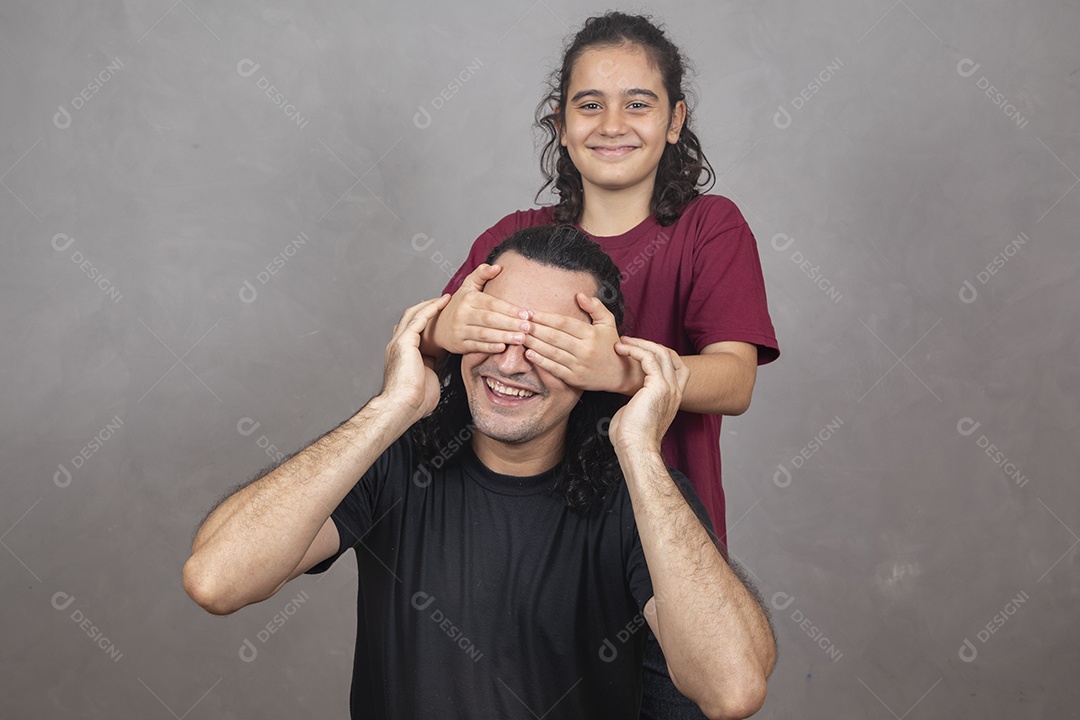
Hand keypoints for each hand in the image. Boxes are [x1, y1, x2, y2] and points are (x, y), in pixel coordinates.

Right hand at [382, 294, 451, 418]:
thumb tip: (441, 365)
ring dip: (430, 305)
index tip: (442, 317)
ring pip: (413, 314)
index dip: (427, 322)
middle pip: (410, 318)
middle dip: (427, 308)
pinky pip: (419, 319)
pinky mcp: (404, 342)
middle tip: (444, 302)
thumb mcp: (427, 378)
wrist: (403, 406)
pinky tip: (442, 303)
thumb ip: (431, 368)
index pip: (413, 331)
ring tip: (445, 299)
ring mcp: (399, 342)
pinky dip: (431, 309)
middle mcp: (397, 345)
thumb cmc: (415, 401)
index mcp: (402, 355)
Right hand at [429, 264, 531, 353]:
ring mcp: (459, 330)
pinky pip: (476, 346)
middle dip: (510, 324)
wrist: (437, 326)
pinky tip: (503, 348)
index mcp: (468, 298)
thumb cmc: (459, 305)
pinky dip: (489, 348)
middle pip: (489, 319)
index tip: (526, 314)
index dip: (509, 309)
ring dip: (504, 336)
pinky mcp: (459, 345)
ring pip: (484, 334)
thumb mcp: (467, 286)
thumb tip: (498, 266)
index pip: (492, 303)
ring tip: (521, 338)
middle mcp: (462, 314)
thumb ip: (482, 274)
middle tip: (528, 328)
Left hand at [522, 293, 644, 393]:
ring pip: (552, 353)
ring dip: (534, 344)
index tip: (530, 313)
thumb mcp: (608, 323)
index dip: (545, 318)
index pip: (564, 323)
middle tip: (520, 323)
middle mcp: (585, 350)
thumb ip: (595, 307)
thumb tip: (579, 295)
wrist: (620, 374)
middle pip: (555, 337)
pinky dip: (540, 361)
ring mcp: (579, 366)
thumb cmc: (611, 345)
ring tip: (520, 336)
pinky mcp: (574, 379)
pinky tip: (529, 354)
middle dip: (535, 329)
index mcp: (591, 334)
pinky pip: (554, 369)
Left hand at [607, 337, 687, 452]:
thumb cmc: (632, 437)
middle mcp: (675, 391)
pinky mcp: (659, 387)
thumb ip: (637, 400)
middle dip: (648, 344)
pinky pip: (649, 359)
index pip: (676, 366)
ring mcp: (669, 388)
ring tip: (621, 342)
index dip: (658, 354)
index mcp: (672, 397)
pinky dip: (635, 350)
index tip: (637, 350)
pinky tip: (622, 350)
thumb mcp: (637, 413)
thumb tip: (626, 397)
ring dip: (640, 344)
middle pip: (670, 355)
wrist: (636, 448)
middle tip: (627, 341)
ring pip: (661, 353)